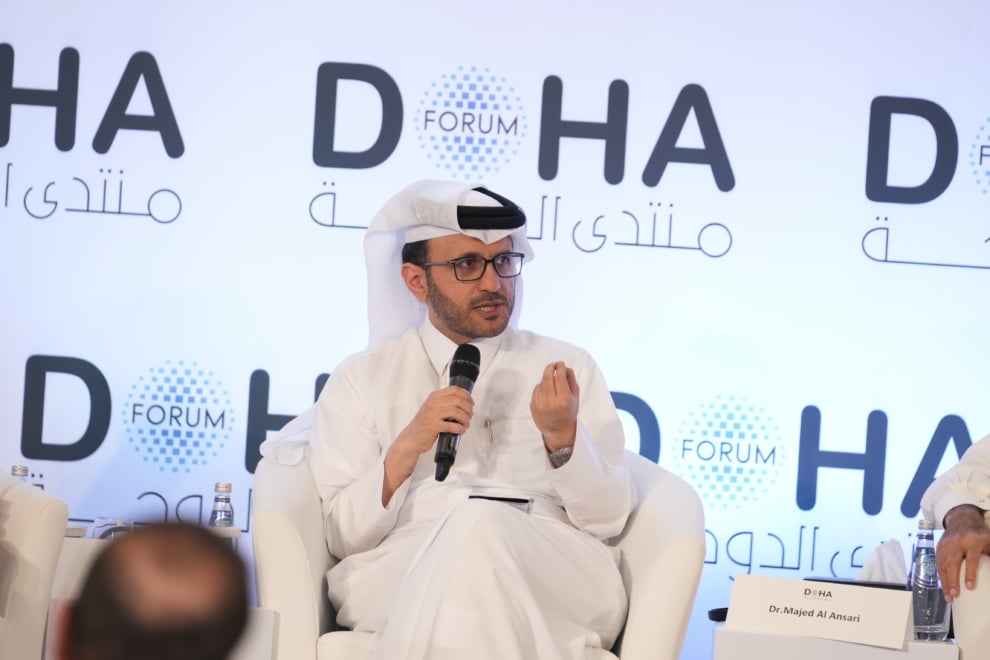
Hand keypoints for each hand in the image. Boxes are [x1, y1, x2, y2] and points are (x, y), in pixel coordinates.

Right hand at [382, 387, 473, 503]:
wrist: (411, 438)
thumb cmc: (423, 425)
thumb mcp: (432, 408)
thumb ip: (445, 403)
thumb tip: (464, 403)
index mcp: (434, 397)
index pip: (455, 390)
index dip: (467, 396)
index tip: (471, 403)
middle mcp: (433, 403)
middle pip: (458, 400)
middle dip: (468, 409)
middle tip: (470, 415)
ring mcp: (432, 414)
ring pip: (457, 412)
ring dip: (465, 419)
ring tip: (466, 424)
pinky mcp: (433, 426)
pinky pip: (452, 425)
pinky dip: (460, 428)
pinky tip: (461, 430)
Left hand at [530, 361, 578, 450]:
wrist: (558, 430)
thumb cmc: (568, 412)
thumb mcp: (575, 397)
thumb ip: (571, 380)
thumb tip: (565, 368)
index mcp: (563, 400)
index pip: (559, 377)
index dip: (560, 367)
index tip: (561, 363)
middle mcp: (550, 402)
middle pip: (547, 377)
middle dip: (551, 367)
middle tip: (554, 365)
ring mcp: (540, 404)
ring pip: (541, 382)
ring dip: (547, 378)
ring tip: (553, 382)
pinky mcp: (533, 405)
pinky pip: (536, 389)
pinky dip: (541, 387)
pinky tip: (547, 391)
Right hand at [936, 504, 989, 600]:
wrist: (961, 517)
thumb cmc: (978, 532)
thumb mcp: (989, 539)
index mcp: (972, 540)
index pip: (971, 558)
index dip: (970, 573)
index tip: (970, 587)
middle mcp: (956, 543)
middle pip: (952, 563)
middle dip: (952, 580)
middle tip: (955, 594)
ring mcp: (946, 545)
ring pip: (943, 565)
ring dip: (945, 582)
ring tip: (949, 597)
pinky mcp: (939, 547)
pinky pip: (938, 564)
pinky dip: (941, 576)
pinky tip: (944, 587)